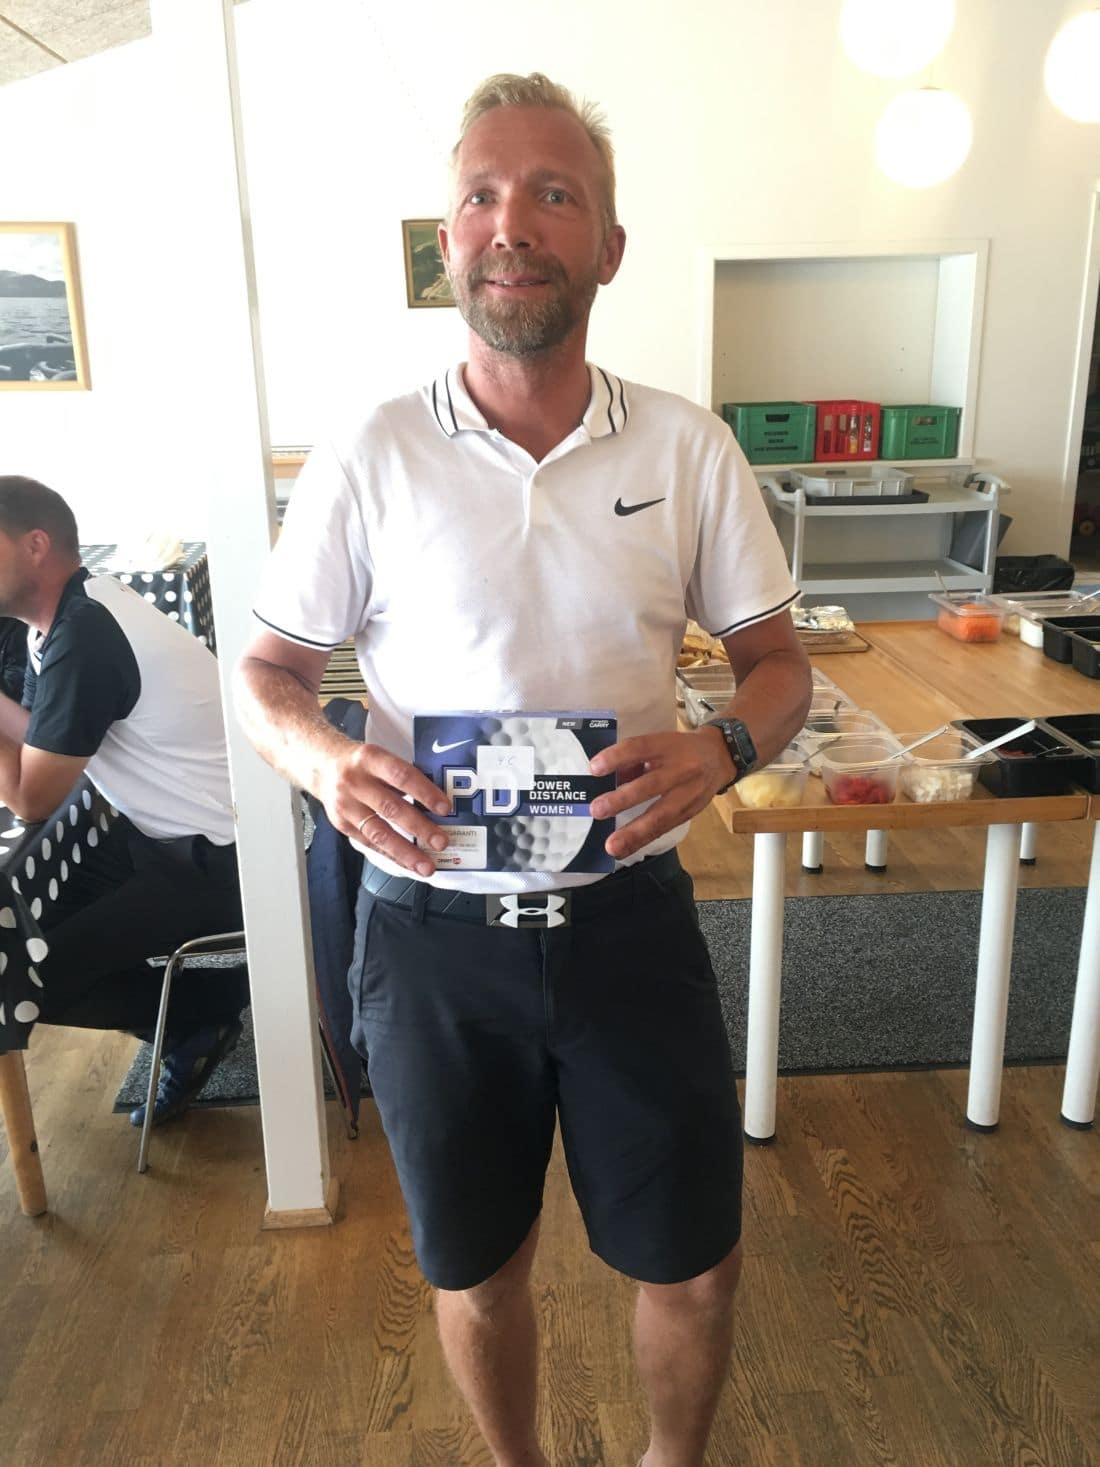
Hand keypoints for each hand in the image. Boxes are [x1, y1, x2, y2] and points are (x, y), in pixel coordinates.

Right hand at [317, 742, 451, 877]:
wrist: (321, 765)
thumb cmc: (360, 763)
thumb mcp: (379, 757)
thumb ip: (403, 776)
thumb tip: (436, 802)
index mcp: (370, 758)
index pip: (402, 776)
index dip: (425, 793)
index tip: (445, 809)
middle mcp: (355, 782)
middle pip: (391, 808)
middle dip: (420, 828)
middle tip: (441, 842)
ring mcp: (346, 805)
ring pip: (378, 833)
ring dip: (405, 852)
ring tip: (426, 866)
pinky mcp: (341, 824)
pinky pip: (369, 843)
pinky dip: (391, 855)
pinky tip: (407, 864)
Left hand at [589, 728, 732, 860]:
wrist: (720, 757)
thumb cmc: (679, 750)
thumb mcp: (659, 744)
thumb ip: (634, 760)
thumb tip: (605, 779)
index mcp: (668, 746)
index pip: (640, 748)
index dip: (617, 757)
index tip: (593, 768)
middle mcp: (681, 769)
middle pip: (651, 785)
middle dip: (623, 800)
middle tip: (596, 810)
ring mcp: (688, 794)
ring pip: (661, 816)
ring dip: (634, 833)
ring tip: (611, 846)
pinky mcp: (690, 813)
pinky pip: (664, 829)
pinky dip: (643, 841)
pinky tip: (625, 851)